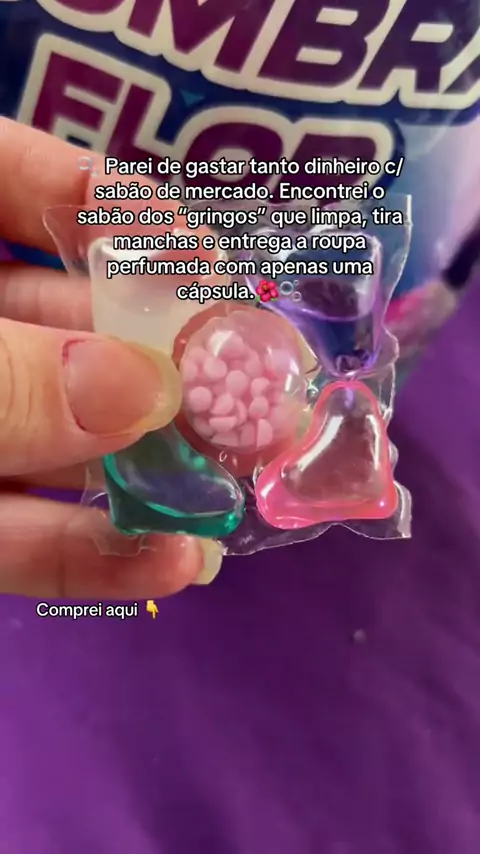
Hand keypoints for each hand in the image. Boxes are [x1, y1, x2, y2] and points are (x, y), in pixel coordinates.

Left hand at [0, 118, 222, 598]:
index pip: (6, 182)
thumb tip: (140, 387)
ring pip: (54, 443)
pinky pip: (18, 541)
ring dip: (148, 472)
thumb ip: (0, 379)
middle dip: (161, 362)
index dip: (103, 205)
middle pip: (59, 327)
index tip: (202, 251)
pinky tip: (175, 565)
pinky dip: (91, 558)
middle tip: (259, 394)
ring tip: (245, 488)